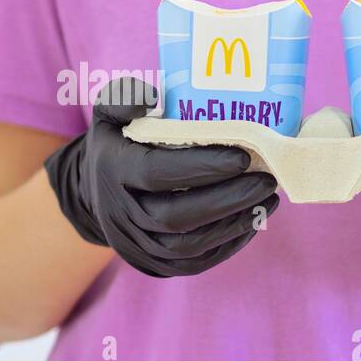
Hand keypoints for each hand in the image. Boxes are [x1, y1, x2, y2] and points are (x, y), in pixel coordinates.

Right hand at [45, 77, 279, 276]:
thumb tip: (154, 98)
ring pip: (187, 246)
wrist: (94, 191)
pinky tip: (251, 222)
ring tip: (267, 199)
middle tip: (266, 180)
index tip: (242, 156)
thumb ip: (125, 96)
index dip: (201, 167)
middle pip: (175, 217)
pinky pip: (193, 263)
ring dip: (233, 224)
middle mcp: (119, 214)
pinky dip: (226, 245)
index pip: (156, 173)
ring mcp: (134, 245)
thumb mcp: (109, 110)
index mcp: (112, 171)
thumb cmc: (117, 142)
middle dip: (227, 200)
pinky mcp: (151, 264)